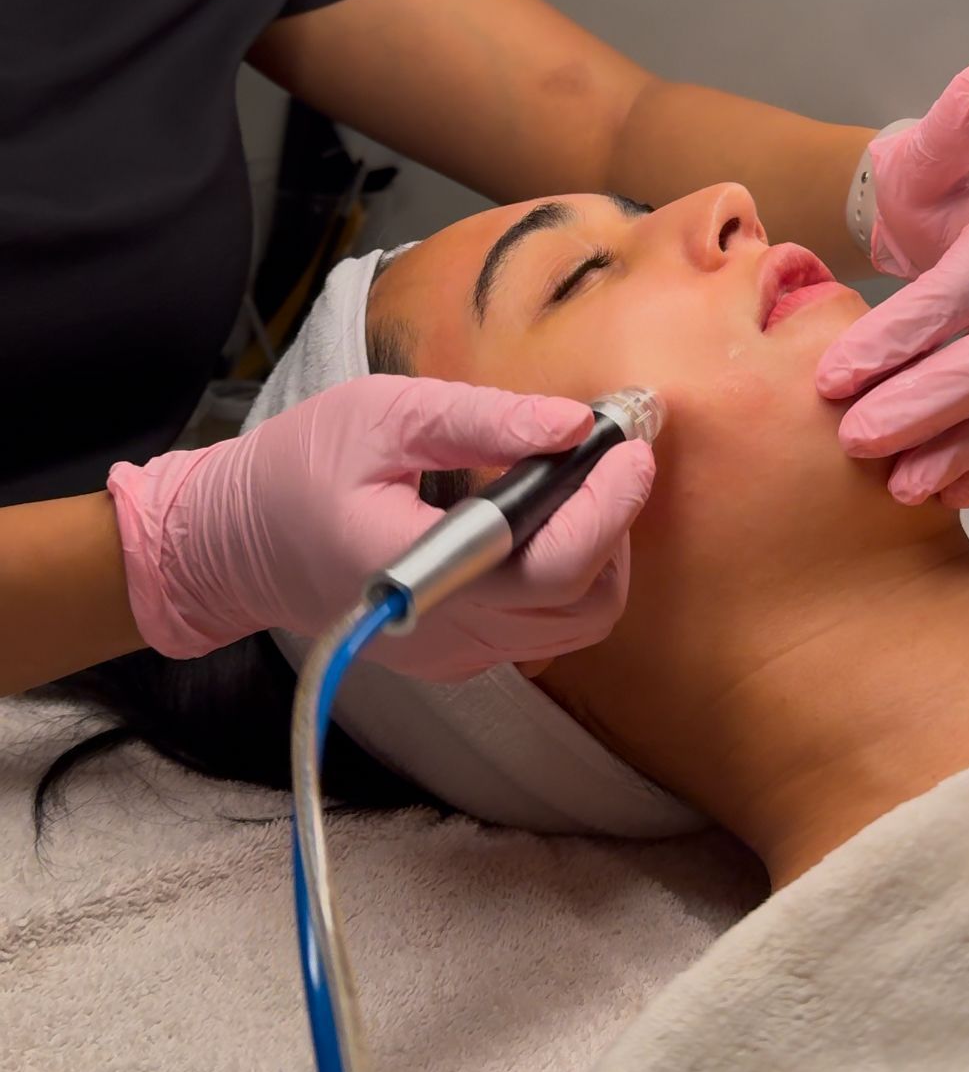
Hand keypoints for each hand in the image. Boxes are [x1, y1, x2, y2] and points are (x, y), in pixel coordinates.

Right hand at [107, 376, 654, 676]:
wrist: (237, 545)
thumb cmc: (299, 467)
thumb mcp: (382, 414)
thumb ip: (481, 419)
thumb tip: (573, 423)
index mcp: (419, 570)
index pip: (549, 567)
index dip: (607, 508)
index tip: (628, 444)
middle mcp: (445, 629)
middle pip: (582, 604)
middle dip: (616, 525)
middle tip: (614, 457)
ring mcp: (453, 653)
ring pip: (573, 624)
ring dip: (600, 554)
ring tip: (580, 485)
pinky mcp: (458, 657)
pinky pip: (540, 628)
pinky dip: (566, 576)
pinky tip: (542, 520)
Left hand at [816, 63, 968, 507]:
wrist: (958, 218)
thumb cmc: (931, 185)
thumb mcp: (927, 153)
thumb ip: (948, 129)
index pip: (960, 295)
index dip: (897, 339)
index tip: (830, 376)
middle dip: (925, 405)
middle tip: (854, 439)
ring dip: (954, 449)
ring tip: (895, 485)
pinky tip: (938, 494)